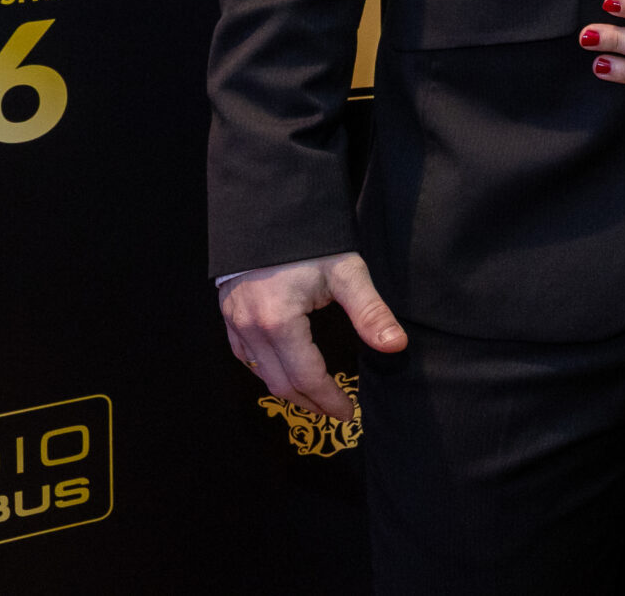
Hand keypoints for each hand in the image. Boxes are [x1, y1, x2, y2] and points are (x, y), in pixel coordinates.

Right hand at [218, 251, 406, 421]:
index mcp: (278, 323)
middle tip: (335, 411)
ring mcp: (235, 324)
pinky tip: (286, 371)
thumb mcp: (346, 272)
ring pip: (260, 375)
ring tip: (316, 398)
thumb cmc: (309, 240)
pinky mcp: (229, 316)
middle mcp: (250, 330)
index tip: (348, 413)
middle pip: (281, 384)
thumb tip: (396, 346)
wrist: (268, 210)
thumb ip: (370, 311)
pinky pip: (246, 358)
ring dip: (289, 391)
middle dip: (310, 403)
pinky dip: (267, 372)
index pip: (306, 378)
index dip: (328, 399)